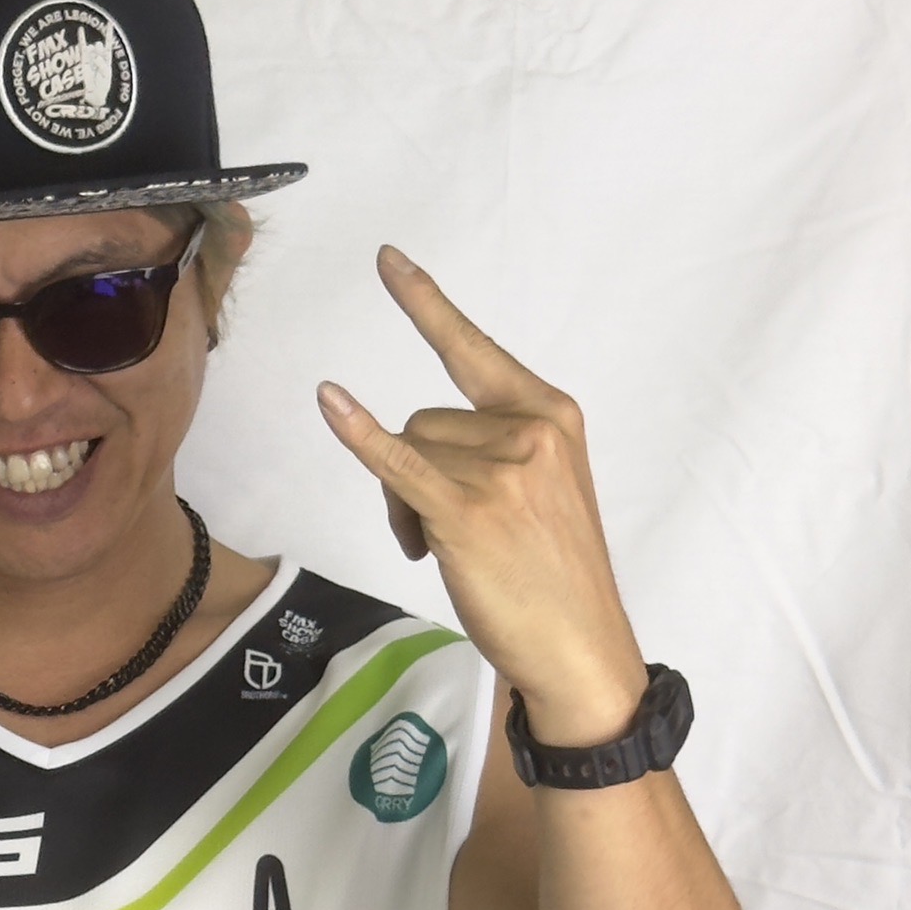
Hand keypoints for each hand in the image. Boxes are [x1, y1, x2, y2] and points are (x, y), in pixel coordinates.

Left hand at [318, 245, 647, 745]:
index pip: (472, 349)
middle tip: (439, 534)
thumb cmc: (553, 578)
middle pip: (426, 418)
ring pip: (408, 453)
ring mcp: (502, 469)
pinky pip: (398, 463)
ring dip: (406, 506)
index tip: (388, 261)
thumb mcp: (541, 491)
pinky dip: (361, 435)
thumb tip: (410, 446)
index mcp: (553, 414)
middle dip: (416, 473)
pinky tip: (330, 402)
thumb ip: (494, 449)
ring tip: (442, 551)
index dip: (426, 305)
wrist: (580, 648)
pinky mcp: (468, 511)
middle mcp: (530, 430)